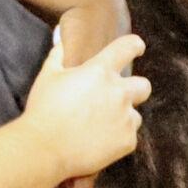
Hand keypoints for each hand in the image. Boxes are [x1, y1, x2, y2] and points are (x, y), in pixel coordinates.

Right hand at [54, 0, 131, 187]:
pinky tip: (98, 142)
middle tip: (117, 98)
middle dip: (135, 90)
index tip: (137, 48)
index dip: (135, 46)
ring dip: (123, 117)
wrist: (45, 149)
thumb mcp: (48, 76)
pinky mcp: (127, 141)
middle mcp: (119, 92)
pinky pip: (129, 136)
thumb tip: (61, 38)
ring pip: (135, 115)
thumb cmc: (43, 110)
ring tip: (99, 126)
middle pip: (144, 86)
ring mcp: (125, 118)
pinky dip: (117, 139)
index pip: (127, 48)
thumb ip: (59, 55)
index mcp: (100, 71)